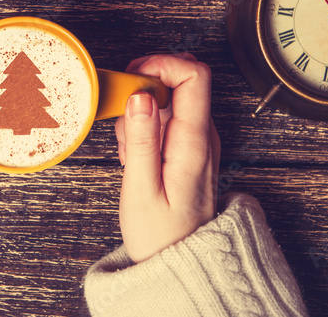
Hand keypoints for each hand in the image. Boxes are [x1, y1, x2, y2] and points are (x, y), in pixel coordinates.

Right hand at [115, 53, 219, 262]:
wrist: (181, 265)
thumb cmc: (160, 235)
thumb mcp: (140, 189)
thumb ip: (141, 139)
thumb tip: (140, 96)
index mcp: (193, 141)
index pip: (194, 74)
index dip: (162, 63)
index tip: (132, 78)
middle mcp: (203, 136)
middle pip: (181, 80)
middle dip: (144, 89)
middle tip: (124, 124)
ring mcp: (199, 141)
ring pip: (170, 100)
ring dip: (142, 114)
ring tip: (130, 153)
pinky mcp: (190, 149)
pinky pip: (168, 119)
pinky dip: (146, 128)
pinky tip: (137, 158)